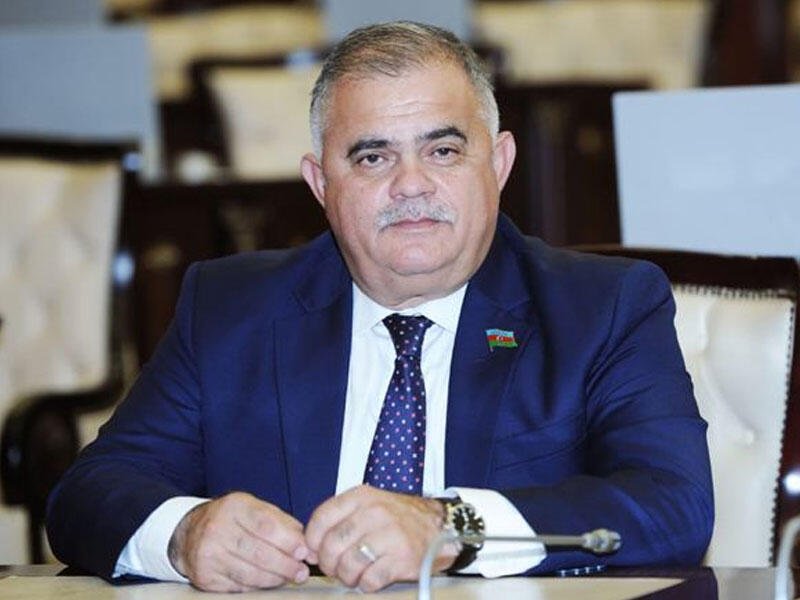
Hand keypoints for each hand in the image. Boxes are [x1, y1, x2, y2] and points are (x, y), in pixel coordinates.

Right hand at [167, 491, 309, 591]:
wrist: (190, 533)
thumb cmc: (231, 520)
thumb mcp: (255, 509)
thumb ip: (282, 523)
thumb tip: (306, 543)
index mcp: (235, 507)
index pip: (265, 525)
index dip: (288, 541)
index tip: (304, 552)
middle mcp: (218, 529)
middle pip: (258, 552)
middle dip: (285, 564)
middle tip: (302, 571)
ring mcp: (209, 554)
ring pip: (249, 573)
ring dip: (275, 578)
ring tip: (290, 577)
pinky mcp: (205, 576)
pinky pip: (238, 585)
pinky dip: (257, 586)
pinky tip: (268, 581)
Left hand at [304, 485, 457, 591]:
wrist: (440, 527)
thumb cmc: (399, 519)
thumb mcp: (370, 504)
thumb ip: (342, 518)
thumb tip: (312, 545)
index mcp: (361, 497)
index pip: (321, 519)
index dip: (313, 541)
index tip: (317, 552)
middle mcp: (373, 512)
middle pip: (332, 546)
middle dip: (329, 564)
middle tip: (336, 568)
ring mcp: (388, 534)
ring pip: (348, 565)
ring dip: (348, 577)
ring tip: (355, 574)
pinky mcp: (401, 558)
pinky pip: (369, 580)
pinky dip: (366, 584)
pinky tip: (372, 578)